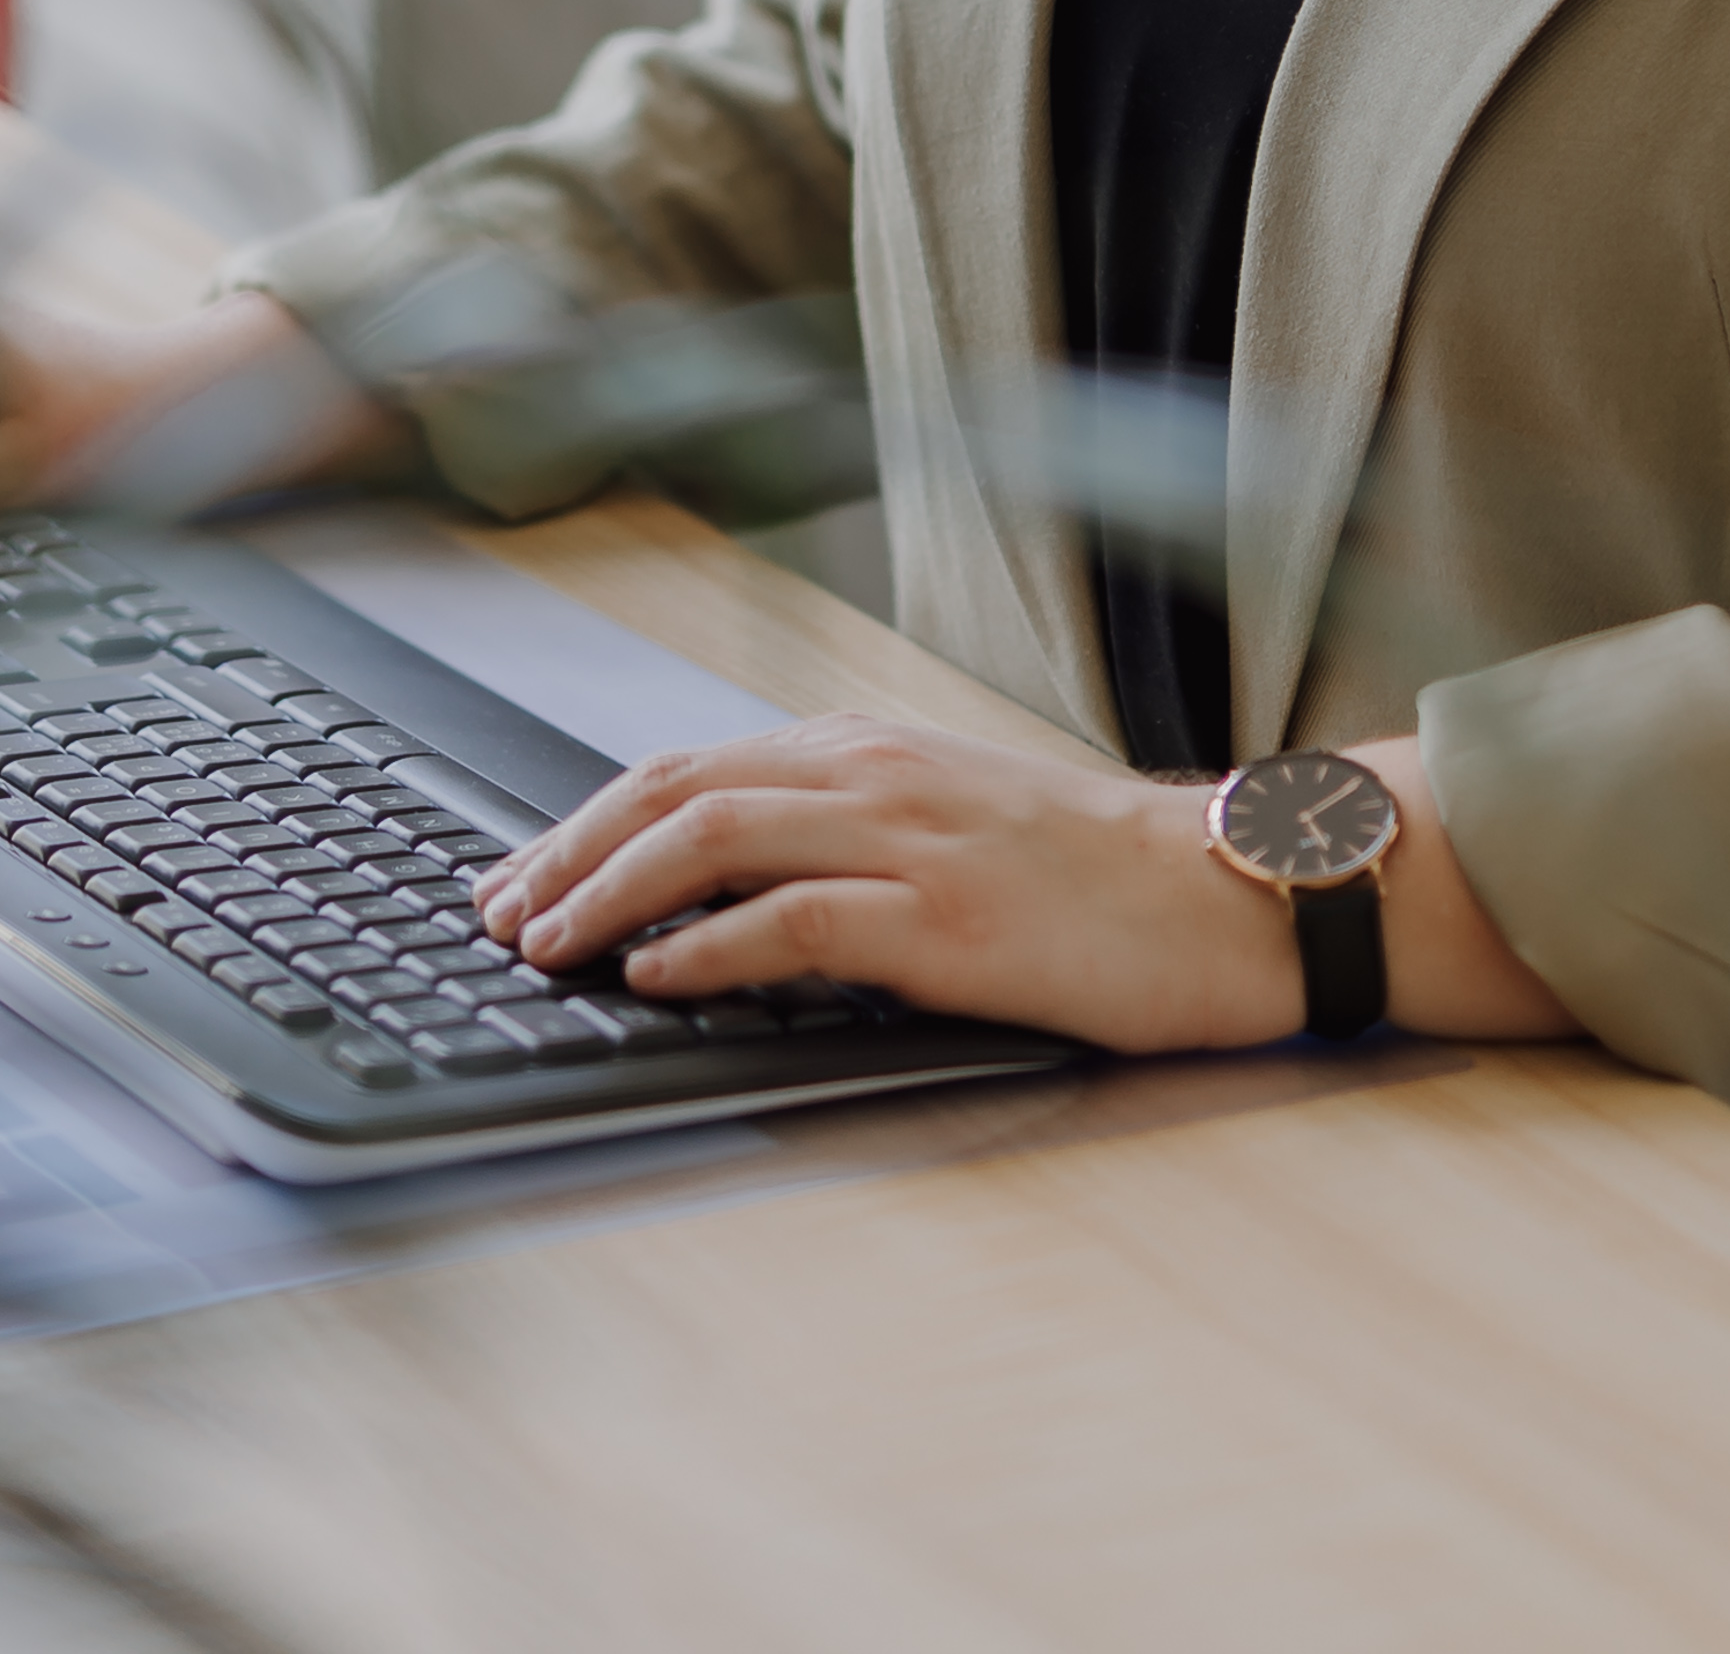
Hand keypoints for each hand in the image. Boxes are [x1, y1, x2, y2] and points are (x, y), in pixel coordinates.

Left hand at [465, 717, 1305, 1057]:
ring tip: (546, 946)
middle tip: (499, 915)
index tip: (521, 875)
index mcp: (867, 748)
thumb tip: (724, 889)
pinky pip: (794, 921)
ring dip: (606, 897)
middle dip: (565, 853)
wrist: (1230, 890)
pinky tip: (656, 979)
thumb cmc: (1097, 872)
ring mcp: (908, 842)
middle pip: (672, 792)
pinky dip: (707, 949)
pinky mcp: (945, 920)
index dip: (585, 821)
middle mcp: (873, 774)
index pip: (687, 769)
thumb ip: (845, 829)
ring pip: (710, 840)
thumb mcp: (953, 817)